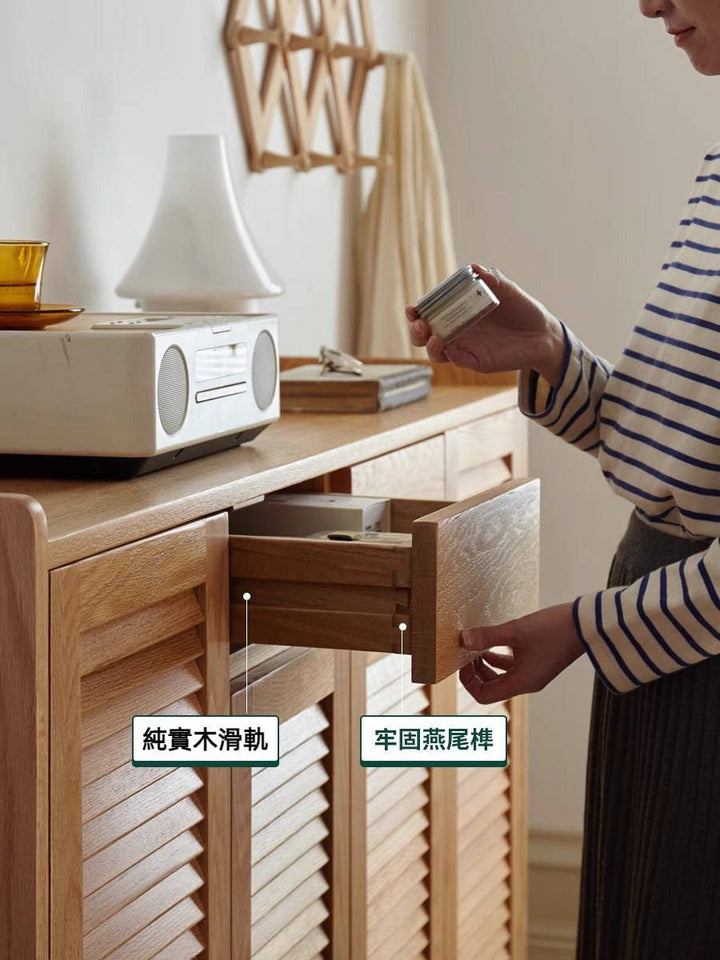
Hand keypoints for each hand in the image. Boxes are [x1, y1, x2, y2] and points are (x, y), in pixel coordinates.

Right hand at [406, 264, 565, 386]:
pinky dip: (451, 355)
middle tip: (421, 324)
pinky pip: (458, 361)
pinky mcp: (477, 361)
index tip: (412, 308)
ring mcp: (465, 348)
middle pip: (424, 337)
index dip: (416, 312)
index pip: (429, 313)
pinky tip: (452, 348)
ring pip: (436, 353)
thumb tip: (475, 268)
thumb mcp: (508, 289)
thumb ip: (492, 278)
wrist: (543, 333)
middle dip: (416, 332)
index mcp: (457, 312)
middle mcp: (456, 331)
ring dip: (430, 346)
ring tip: (435, 337)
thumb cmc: (522, 309)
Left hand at [458, 602, 583, 702]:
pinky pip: (511, 666)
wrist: (587, 624)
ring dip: (485, 664)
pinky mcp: (538, 661)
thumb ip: (488, 636)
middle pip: (490, 687)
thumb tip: (463, 639)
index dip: (469, 681)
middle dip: (475, 672)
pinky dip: (497, 657)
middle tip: (465, 650)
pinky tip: (491, 641)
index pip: (485, 695)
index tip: (462, 660)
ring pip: (500, 676)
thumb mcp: (517, 631)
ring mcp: (533, 672)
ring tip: (475, 644)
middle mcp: (527, 682)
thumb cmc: (554, 629)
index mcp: (522, 682)